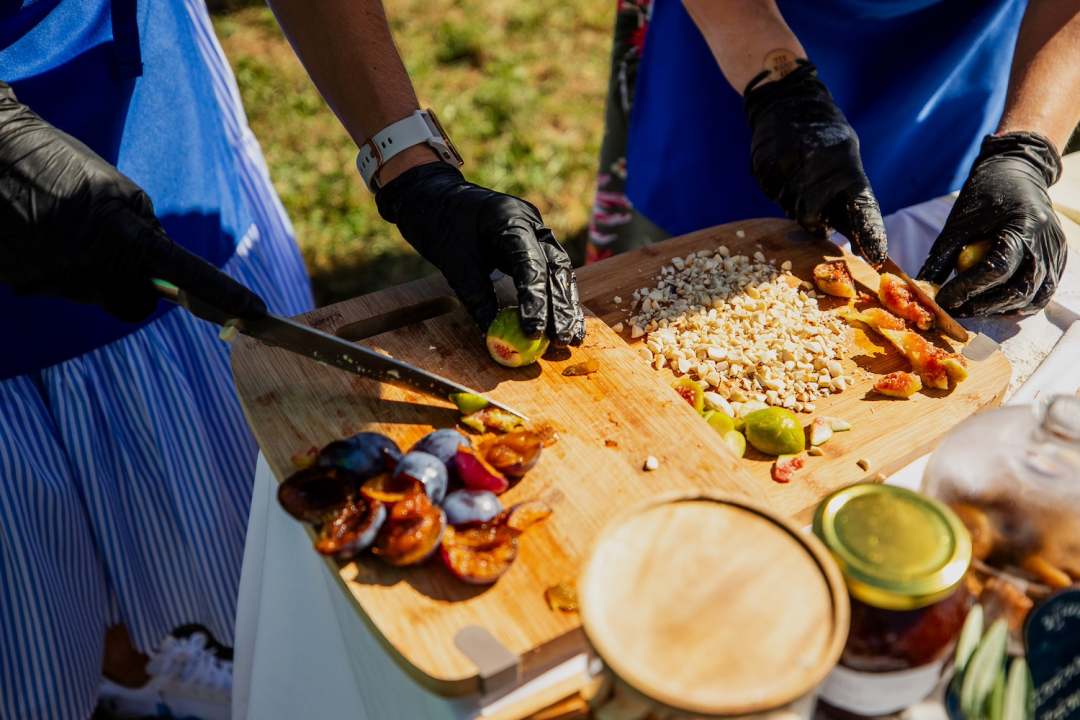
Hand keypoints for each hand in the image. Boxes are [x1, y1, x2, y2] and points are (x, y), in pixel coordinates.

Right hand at [0, 81, 265, 322]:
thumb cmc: (62, 162)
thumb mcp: (122, 190)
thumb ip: (149, 231)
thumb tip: (163, 265)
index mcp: (126, 241)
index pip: (188, 277)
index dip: (225, 296)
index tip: (258, 311)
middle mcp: (95, 272)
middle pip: (136, 303)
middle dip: (135, 283)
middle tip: (116, 245)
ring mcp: (59, 283)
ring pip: (97, 295)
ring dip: (95, 272)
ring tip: (69, 227)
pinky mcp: (27, 286)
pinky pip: (62, 288)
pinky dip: (61, 268)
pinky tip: (44, 234)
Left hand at [376, 162, 585, 345]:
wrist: (432, 194)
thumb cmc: (439, 221)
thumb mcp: (453, 261)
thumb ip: (476, 295)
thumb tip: (492, 334)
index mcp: (511, 218)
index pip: (531, 263)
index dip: (536, 300)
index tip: (534, 331)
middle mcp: (532, 222)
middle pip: (555, 268)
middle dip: (560, 306)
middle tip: (562, 339)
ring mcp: (536, 231)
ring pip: (559, 270)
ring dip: (565, 304)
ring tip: (571, 337)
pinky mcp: (533, 243)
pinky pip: (550, 271)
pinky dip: (555, 296)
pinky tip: (564, 321)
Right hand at [743, 61, 887, 266]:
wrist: (788, 100)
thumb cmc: (824, 137)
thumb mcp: (845, 156)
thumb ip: (845, 192)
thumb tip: (844, 237)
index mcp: (848, 165)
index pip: (862, 208)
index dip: (869, 233)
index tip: (876, 256)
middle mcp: (820, 165)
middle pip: (808, 215)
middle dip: (808, 217)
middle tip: (811, 205)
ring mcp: (790, 164)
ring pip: (786, 205)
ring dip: (790, 197)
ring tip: (796, 171)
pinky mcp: (765, 164)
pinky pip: (769, 192)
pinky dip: (775, 185)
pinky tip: (781, 165)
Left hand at [917, 133, 1065, 316]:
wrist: (1017, 172)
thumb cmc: (983, 196)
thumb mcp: (958, 224)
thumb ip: (941, 259)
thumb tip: (921, 289)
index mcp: (1022, 226)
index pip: (997, 268)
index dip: (968, 289)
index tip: (943, 301)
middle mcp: (1045, 242)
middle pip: (1019, 289)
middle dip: (984, 305)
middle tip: (956, 310)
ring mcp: (1056, 252)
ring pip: (1034, 297)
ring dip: (1001, 309)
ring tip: (972, 308)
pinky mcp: (1058, 259)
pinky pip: (1043, 291)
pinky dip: (1018, 303)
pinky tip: (994, 303)